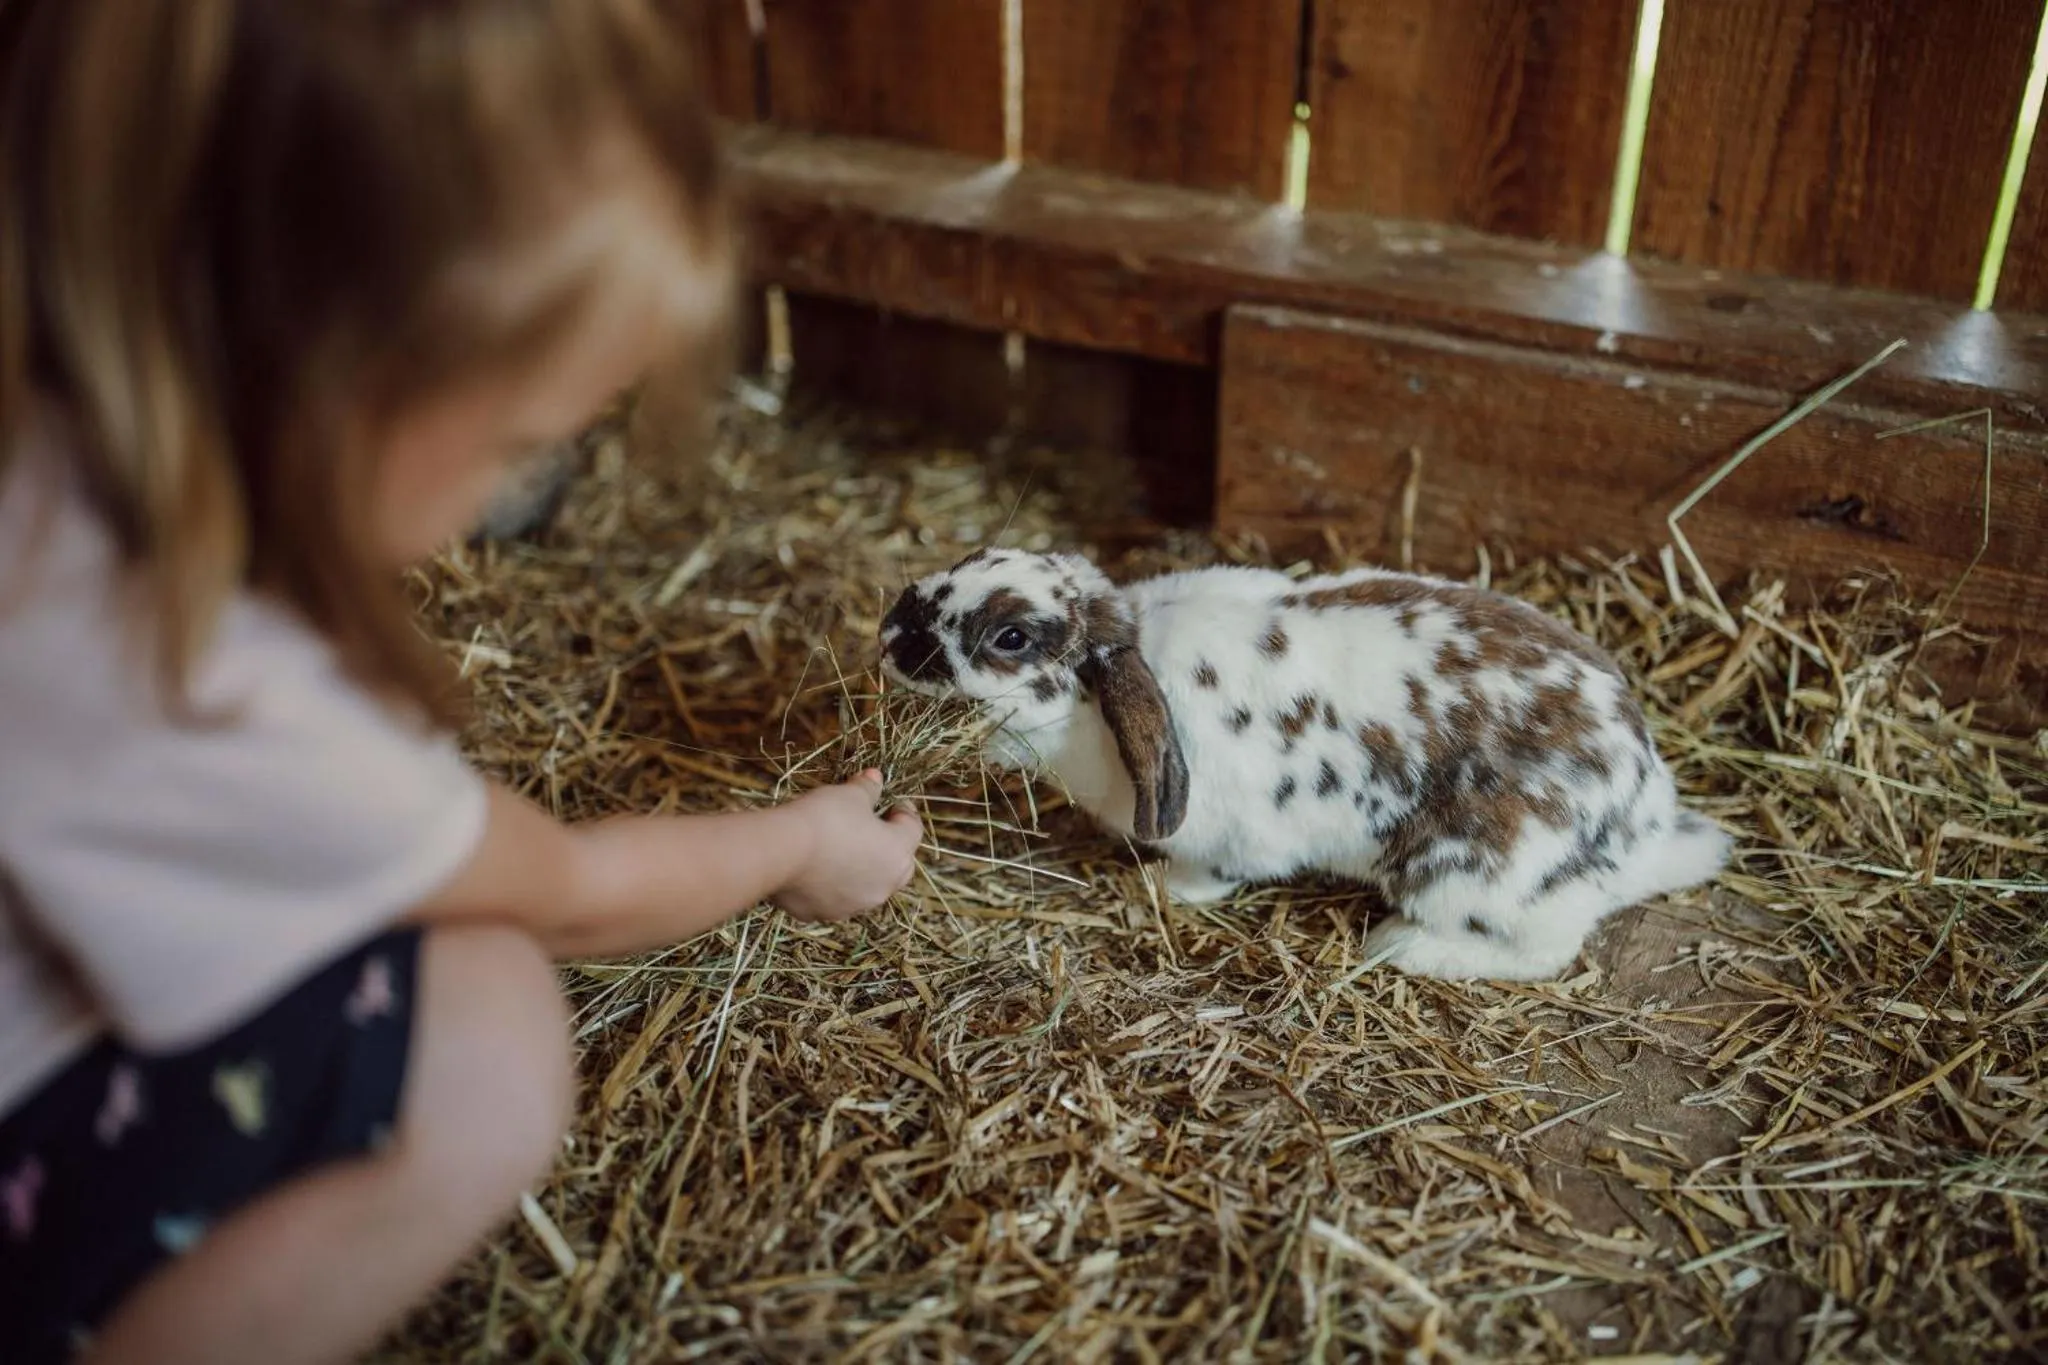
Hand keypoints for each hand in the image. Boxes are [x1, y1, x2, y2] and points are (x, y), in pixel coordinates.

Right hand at [772, 770, 922, 921]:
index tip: (892, 802)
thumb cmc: (825, 818)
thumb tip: (875, 778)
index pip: (913, 829)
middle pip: (897, 865)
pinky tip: (815, 868)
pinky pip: (835, 897)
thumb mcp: (850, 795)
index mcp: (898, 855)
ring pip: (867, 886)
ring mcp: (855, 905)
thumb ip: (867, 789)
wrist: (781, 853)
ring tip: (842, 849)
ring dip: (861, 869)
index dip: (903, 811)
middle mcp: (884, 887)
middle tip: (874, 828)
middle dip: (889, 846)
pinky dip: (831, 884)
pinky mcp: (825, 914)